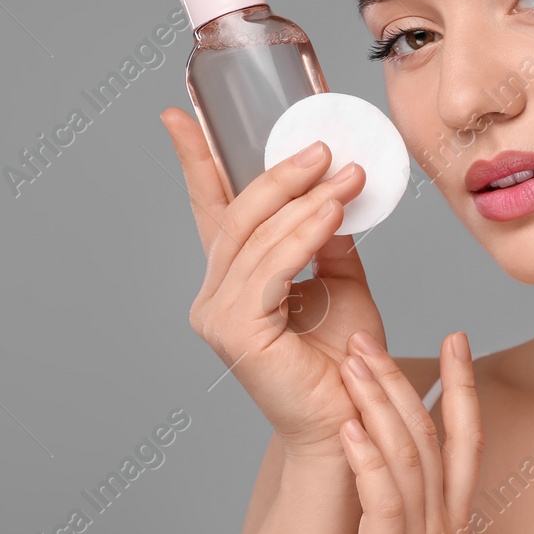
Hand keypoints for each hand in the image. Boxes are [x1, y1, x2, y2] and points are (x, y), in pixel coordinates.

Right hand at [161, 107, 388, 456]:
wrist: (354, 419)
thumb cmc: (347, 359)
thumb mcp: (343, 281)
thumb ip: (329, 239)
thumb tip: (335, 192)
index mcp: (234, 279)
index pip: (210, 209)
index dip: (195, 161)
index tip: (178, 115)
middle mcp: (215, 295)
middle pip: (238, 215)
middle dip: (280, 174)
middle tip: (324, 147)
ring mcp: (219, 315)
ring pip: (256, 237)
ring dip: (305, 199)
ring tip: (345, 175)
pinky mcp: (237, 332)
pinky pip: (271, 267)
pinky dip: (304, 234)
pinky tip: (333, 213)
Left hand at [322, 330, 482, 533]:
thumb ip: (420, 524)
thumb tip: (408, 481)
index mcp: (452, 528)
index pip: (465, 442)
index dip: (462, 387)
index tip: (456, 338)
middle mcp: (443, 533)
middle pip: (432, 440)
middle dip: (401, 381)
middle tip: (369, 338)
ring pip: (407, 462)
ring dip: (379, 406)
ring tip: (351, 365)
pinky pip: (384, 507)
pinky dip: (369, 462)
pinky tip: (351, 429)